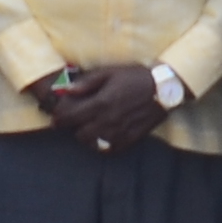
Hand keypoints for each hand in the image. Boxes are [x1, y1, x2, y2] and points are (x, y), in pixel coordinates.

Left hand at [40, 62, 163, 152]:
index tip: (58, 117)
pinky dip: (103, 145)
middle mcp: (107, 121)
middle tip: (77, 121)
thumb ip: (87, 83)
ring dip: (88, 137)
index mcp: (100, 103)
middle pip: (79, 135)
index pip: (69, 118)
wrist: (164, 89)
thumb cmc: (135, 78)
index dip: (59, 118)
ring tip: (90, 128)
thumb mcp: (110, 73)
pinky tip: (105, 135)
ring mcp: (119, 133)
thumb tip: (68, 90)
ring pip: (93, 144)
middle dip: (74, 128)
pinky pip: (109, 150)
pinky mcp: (129, 140)